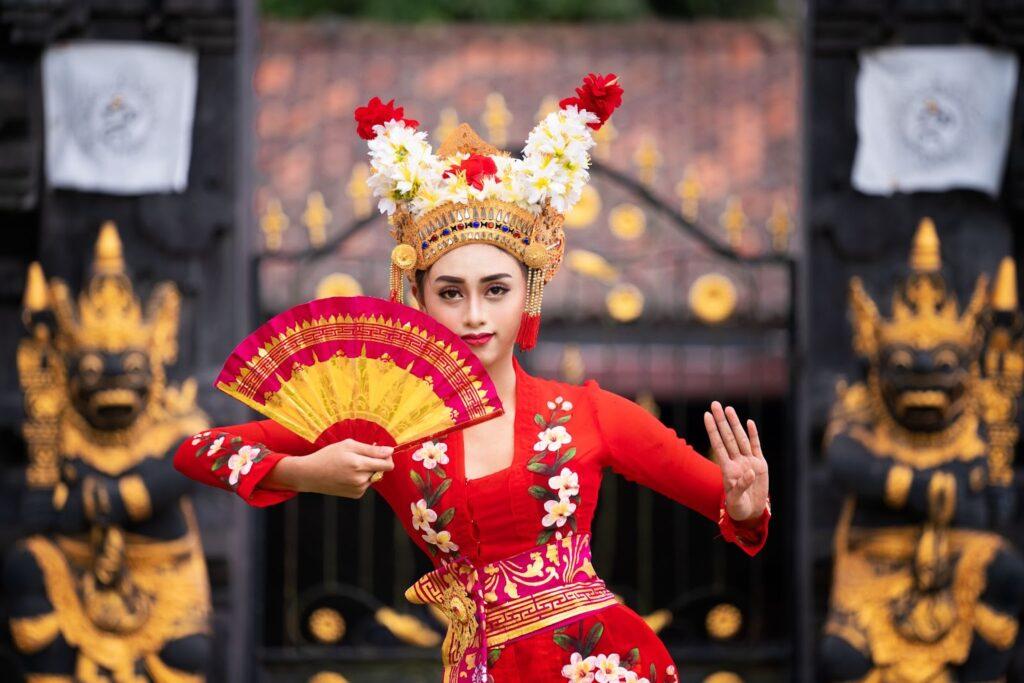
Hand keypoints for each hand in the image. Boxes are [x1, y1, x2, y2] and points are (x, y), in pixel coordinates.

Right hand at [267, 439, 393, 498]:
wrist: (310, 474)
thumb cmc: (328, 456)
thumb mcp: (348, 445)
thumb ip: (371, 449)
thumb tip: (390, 451)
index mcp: (359, 465)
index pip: (387, 464)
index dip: (387, 457)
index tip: (382, 451)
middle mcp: (360, 479)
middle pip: (381, 470)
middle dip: (375, 462)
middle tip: (360, 456)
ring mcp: (358, 489)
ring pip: (374, 477)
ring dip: (368, 471)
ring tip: (351, 466)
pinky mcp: (356, 495)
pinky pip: (366, 484)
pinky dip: (361, 478)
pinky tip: (348, 475)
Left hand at [704, 401, 768, 520]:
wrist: (752, 513)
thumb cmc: (739, 508)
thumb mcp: (736, 501)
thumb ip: (740, 486)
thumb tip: (749, 472)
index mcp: (727, 469)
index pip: (718, 444)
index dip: (712, 430)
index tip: (706, 415)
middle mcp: (737, 462)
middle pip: (728, 436)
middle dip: (721, 420)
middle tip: (715, 404)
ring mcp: (748, 462)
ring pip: (740, 438)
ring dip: (735, 423)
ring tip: (729, 409)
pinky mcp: (761, 465)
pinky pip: (756, 447)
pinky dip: (753, 435)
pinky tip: (749, 422)